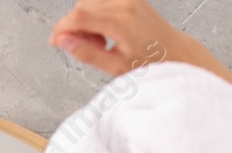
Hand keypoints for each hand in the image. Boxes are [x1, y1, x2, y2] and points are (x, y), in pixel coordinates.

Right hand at [47, 0, 198, 78]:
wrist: (177, 54)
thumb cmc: (152, 65)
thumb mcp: (117, 67)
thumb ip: (88, 53)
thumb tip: (63, 41)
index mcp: (121, 22)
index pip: (79, 16)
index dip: (62, 28)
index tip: (54, 41)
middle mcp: (125, 4)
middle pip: (82, 6)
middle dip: (76, 27)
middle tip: (88, 48)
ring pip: (91, 2)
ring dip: (87, 21)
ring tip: (101, 42)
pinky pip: (103, 0)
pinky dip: (98, 14)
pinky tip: (107, 32)